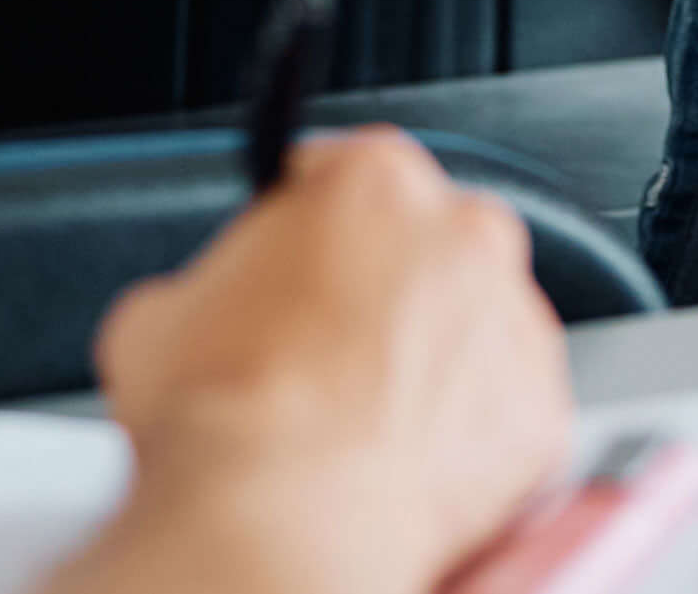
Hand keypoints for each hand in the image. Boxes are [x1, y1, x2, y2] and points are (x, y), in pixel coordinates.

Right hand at [53, 129, 570, 593]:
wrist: (275, 522)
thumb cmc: (222, 418)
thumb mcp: (159, 317)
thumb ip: (206, 285)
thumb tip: (200, 312)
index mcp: (376, 178)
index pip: (347, 175)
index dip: (310, 227)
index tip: (295, 264)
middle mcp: (465, 229)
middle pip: (424, 245)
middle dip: (380, 291)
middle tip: (322, 357)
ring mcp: (513, 317)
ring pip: (472, 327)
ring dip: (429, 362)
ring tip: (358, 425)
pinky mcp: (538, 406)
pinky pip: (502, 412)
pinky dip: (464, 436)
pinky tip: (402, 467)